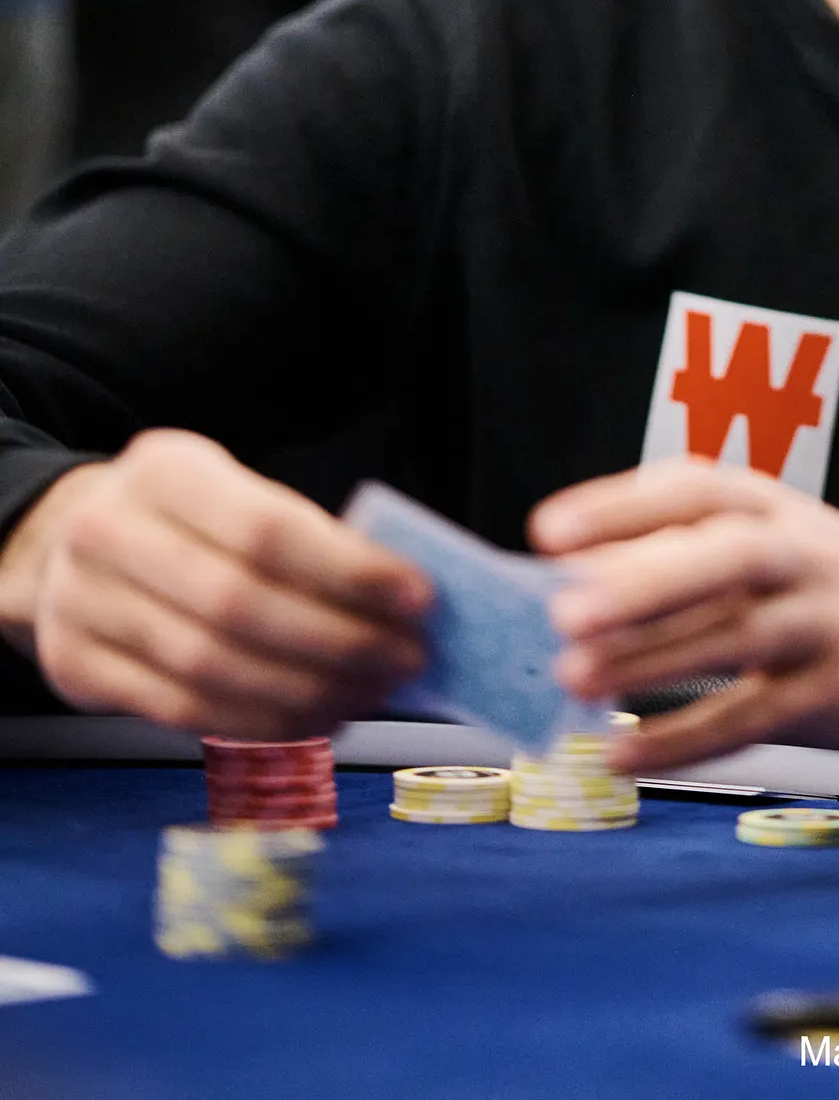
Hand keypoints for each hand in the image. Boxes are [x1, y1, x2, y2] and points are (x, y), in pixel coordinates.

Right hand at [0, 430, 430, 736]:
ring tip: (372, 693)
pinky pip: (182, 712)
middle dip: (339, 641)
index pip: (267, 529)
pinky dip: (259, 724)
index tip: (419, 598)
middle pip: (240, 604)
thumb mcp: (227, 488)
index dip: (348, 570)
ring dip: (307, 692)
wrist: (61, 545)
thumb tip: (397, 595)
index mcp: (164, 471)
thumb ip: (299, 530)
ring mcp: (83, 606)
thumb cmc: (180, 517)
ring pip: (211, 668)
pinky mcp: (75, 672)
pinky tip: (316, 718)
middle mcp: (111, 534)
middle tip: (408, 659)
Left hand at [530, 459, 838, 770]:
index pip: (693, 487)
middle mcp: (799, 554)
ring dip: (652, 663)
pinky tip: (624, 755)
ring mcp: (821, 625)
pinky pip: (752, 720)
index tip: (546, 531)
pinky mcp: (834, 694)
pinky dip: (684, 740)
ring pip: (734, 640)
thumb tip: (567, 573)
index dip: (621, 505)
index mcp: (770, 505)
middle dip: (645, 582)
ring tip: (574, 681)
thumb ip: (681, 547)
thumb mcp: (771, 535)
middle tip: (565, 611)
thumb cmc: (831, 574)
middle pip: (724, 558)